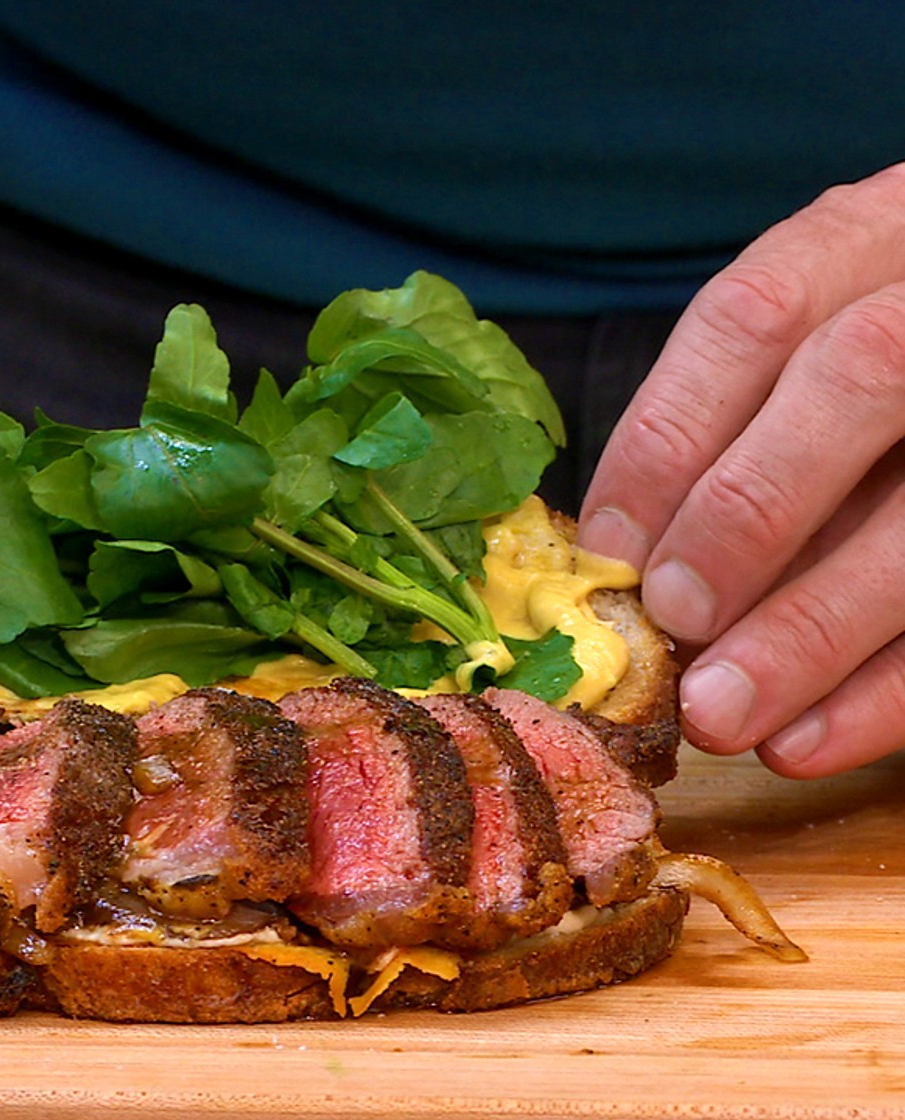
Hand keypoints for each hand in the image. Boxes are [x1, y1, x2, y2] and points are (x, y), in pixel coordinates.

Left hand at [577, 162, 904, 778]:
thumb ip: (738, 422)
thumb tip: (623, 556)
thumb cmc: (877, 369)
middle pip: (858, 377)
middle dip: (748, 512)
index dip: (667, 435)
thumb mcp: (817, 344)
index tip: (606, 548)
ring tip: (722, 717)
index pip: (756, 312)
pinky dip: (895, 691)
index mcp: (878, 233)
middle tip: (672, 623)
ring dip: (815, 628)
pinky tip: (813, 742)